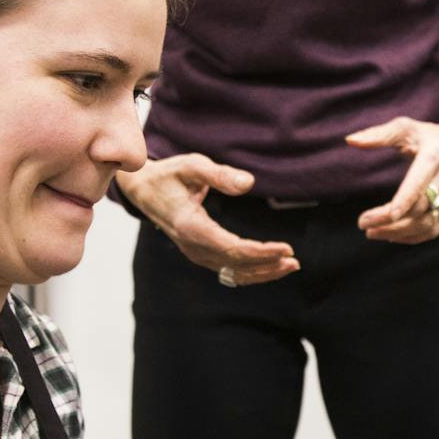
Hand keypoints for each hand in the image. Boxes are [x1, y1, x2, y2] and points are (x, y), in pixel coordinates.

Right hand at [117, 155, 298, 285]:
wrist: (144, 190)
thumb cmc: (170, 175)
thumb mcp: (192, 166)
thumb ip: (220, 174)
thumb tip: (249, 183)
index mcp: (191, 228)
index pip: (233, 249)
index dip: (262, 252)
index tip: (286, 248)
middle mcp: (193, 247)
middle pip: (236, 265)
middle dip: (268, 265)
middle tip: (295, 260)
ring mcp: (195, 253)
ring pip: (233, 273)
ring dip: (262, 272)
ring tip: (289, 266)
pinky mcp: (200, 254)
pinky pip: (228, 270)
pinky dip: (250, 271)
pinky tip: (269, 267)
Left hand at [348, 118, 438, 243]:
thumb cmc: (431, 137)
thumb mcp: (406, 128)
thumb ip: (378, 134)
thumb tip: (350, 140)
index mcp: (435, 156)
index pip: (418, 184)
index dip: (402, 202)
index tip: (380, 215)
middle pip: (418, 209)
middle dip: (388, 221)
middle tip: (362, 223)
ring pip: (426, 224)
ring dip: (397, 233)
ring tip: (372, 232)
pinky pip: (434, 230)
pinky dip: (411, 237)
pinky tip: (391, 236)